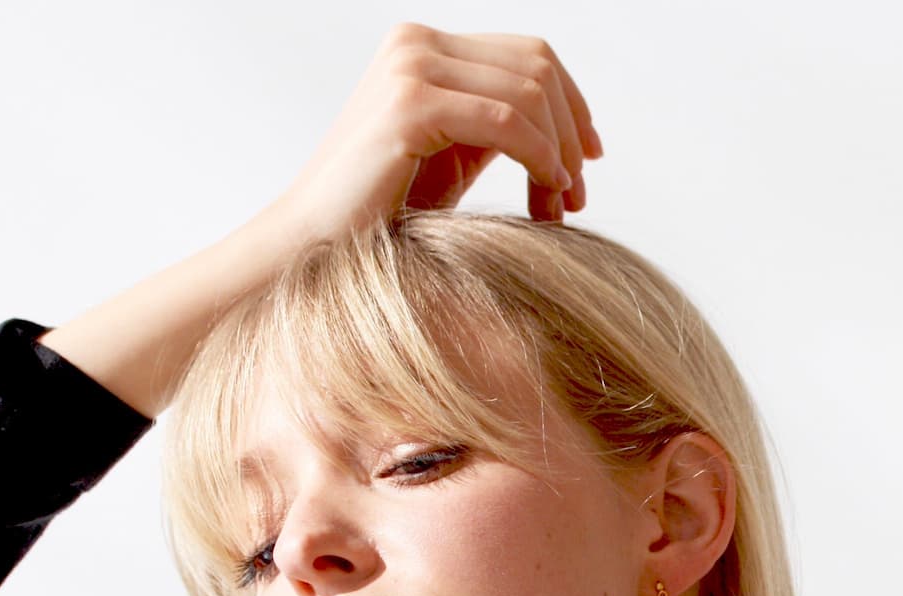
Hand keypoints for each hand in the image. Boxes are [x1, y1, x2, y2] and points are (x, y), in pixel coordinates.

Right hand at [272, 23, 602, 241]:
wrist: (313, 245)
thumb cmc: (381, 217)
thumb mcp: (451, 161)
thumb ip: (495, 131)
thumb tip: (569, 135)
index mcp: (425, 49)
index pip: (527, 54)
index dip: (573, 105)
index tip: (589, 162)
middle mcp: (417, 43)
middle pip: (537, 65)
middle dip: (571, 132)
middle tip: (578, 196)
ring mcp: (412, 67)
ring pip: (529, 90)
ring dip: (559, 152)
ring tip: (561, 206)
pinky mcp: (410, 104)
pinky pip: (507, 120)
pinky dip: (540, 158)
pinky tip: (547, 195)